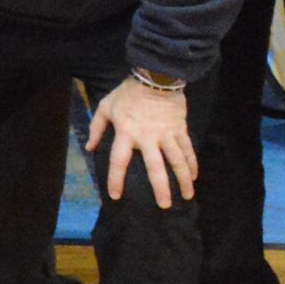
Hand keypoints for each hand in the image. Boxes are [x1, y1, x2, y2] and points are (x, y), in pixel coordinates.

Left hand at [85, 78, 196, 206]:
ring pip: (177, 161)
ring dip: (183, 180)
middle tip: (164, 206)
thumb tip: (89, 147)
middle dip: (160, 188)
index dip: (116, 179)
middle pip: (155, 168)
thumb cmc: (128, 93)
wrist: (155, 77)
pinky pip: (187, 149)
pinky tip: (195, 176)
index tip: (116, 196)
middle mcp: (147, 138)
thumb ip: (97, 128)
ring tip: (188, 196)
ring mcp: (166, 135)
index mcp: (126, 133)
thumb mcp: (106, 107)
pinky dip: (192, 163)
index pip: (118, 161)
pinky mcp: (180, 130)